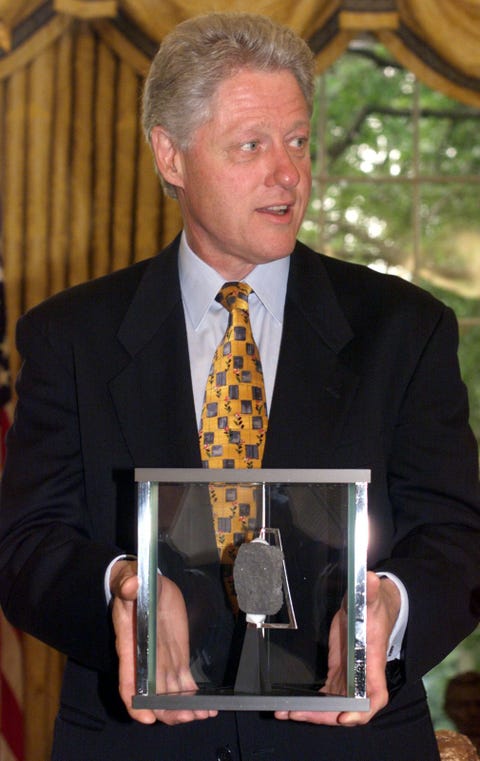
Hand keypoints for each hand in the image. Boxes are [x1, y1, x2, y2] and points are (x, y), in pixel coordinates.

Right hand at [110, 559, 216, 724]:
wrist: (145, 584)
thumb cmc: (133, 586)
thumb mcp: (129, 583)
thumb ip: (129, 586)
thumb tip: (131, 584)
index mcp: (130, 646)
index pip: (128, 681)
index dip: (135, 702)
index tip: (147, 717)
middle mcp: (145, 661)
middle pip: (153, 694)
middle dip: (168, 709)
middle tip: (187, 716)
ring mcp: (162, 661)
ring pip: (171, 693)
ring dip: (184, 707)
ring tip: (201, 714)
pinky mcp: (176, 657)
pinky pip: (183, 683)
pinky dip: (193, 696)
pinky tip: (207, 708)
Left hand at [275, 571, 400, 725]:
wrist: (372, 608)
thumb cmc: (374, 607)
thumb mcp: (371, 598)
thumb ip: (370, 591)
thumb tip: (371, 578)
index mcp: (373, 663)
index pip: (375, 697)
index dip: (362, 712)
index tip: (344, 718)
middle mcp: (362, 677)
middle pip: (347, 708)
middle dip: (323, 715)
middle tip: (296, 714)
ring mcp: (349, 678)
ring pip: (333, 705)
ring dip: (312, 712)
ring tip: (285, 713)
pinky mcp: (338, 673)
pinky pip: (326, 696)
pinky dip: (311, 704)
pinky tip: (292, 707)